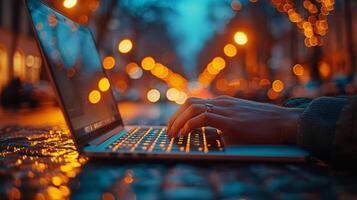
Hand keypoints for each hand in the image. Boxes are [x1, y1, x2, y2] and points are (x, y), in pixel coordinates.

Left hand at [167, 96, 302, 144]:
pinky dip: (192, 124)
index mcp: (221, 103)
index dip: (179, 114)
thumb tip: (207, 136)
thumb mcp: (238, 123)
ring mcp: (225, 110)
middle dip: (174, 118)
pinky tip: (186, 133)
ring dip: (179, 122)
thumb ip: (222, 126)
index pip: (193, 103)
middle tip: (168, 132)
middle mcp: (221, 103)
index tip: (173, 127)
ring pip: (193, 108)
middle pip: (188, 103)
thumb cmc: (262, 126)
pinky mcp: (231, 121)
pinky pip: (205, 117)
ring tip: (173, 134)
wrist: (282, 122)